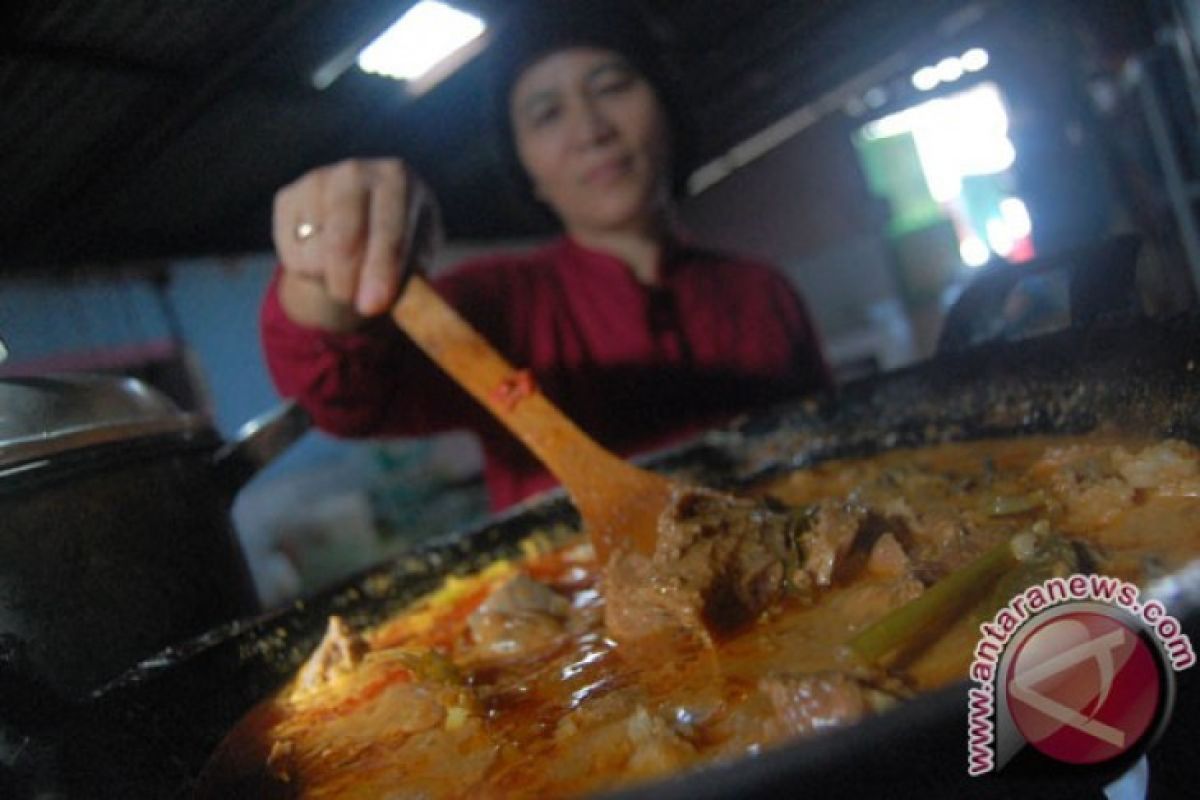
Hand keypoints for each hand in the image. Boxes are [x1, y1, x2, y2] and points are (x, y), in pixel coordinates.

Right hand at [272, 158, 438, 330]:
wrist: (366, 230)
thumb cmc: (400, 250)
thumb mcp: (416, 263)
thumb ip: (410, 282)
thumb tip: (386, 304)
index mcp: (399, 179)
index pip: (389, 228)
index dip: (381, 269)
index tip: (374, 305)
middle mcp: (357, 172)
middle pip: (344, 235)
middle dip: (350, 279)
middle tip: (361, 308)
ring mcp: (318, 180)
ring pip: (316, 250)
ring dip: (334, 280)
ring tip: (353, 275)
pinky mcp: (287, 197)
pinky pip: (292, 252)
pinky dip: (309, 271)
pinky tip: (325, 258)